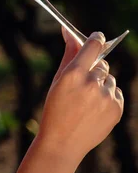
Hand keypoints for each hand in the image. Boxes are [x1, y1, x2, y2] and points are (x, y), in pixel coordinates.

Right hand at [37, 30, 123, 160]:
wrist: (63, 142)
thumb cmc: (56, 108)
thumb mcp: (58, 80)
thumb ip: (69, 54)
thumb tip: (68, 30)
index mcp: (74, 74)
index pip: (94, 45)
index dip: (96, 39)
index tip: (97, 38)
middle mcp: (92, 83)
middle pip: (102, 64)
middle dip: (94, 70)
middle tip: (81, 85)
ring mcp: (106, 97)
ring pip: (110, 79)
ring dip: (101, 85)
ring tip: (86, 102)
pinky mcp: (117, 108)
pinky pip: (116, 93)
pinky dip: (107, 97)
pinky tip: (94, 109)